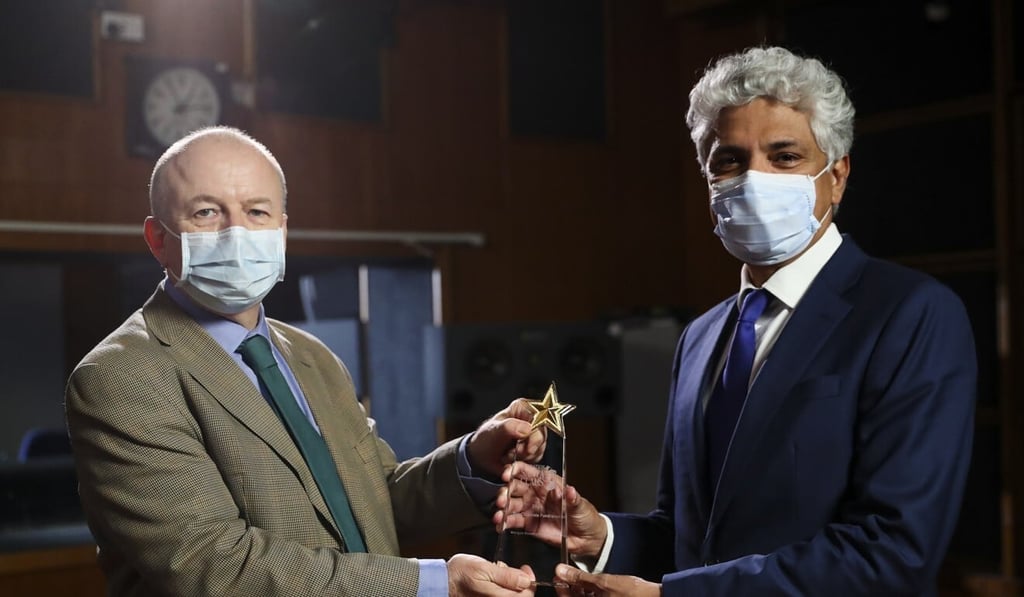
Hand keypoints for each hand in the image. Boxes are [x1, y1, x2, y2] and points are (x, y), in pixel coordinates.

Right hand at [447, 553, 535, 595]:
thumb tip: (526, 580)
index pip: (527, 595)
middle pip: (520, 596)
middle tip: (507, 569)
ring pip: (510, 595)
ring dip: (508, 584)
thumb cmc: (458, 575)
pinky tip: (491, 581)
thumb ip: (506, 576)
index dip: (528, 580)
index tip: (524, 569)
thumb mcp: (483, 568)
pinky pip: (499, 595)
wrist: (441, 582)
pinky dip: (500, 588)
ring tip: (496, 572)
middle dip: (517, 581)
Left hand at [467, 398, 546, 477]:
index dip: (534, 435)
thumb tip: (527, 429)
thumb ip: (508, 427)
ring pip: (540, 448)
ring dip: (524, 457)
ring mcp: (534, 434)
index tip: (525, 447)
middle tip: (514, 453)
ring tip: (509, 455)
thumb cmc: (486, 439)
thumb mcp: (494, 431)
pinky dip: (525, 462)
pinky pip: (537, 457)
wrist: (481, 457)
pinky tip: (513, 460)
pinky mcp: (535, 448)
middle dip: (528, 449)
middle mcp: (531, 419)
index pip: (539, 418)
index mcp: (523, 408)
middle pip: (541, 435)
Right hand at [493, 462, 607, 560]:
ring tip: (499, 516)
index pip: (527, 471)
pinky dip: (505, 523)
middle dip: (505, 492)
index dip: (515, 470)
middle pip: (515, 487)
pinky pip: (513, 521)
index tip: (507, 474)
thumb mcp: (581, 505)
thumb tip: (569, 490)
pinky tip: (500, 525)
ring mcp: (530, 508)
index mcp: (547, 482)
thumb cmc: (585, 514)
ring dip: (503, 509)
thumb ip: (573, 499)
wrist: (587, 538)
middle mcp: (535, 493)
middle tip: (501, 500)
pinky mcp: (529, 524)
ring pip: (511, 504)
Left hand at [554, 564, 659, 596]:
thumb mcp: (604, 582)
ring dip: (580, 591)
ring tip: (579, 577)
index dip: (562, 588)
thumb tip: (561, 571)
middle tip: (566, 574)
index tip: (559, 576)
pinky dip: (592, 595)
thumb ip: (580, 578)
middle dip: (571, 589)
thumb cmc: (634, 594)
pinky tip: (593, 585)